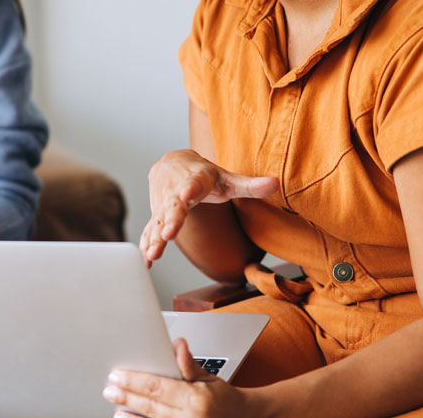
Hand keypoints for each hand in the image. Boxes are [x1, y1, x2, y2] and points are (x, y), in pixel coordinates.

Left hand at [104, 338, 247, 417]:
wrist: (241, 417)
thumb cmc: (222, 397)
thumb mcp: (208, 376)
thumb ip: (188, 363)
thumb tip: (177, 344)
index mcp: (196, 399)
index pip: (158, 387)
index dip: (134, 381)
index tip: (117, 375)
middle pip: (151, 406)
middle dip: (127, 397)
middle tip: (109, 389)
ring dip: (131, 417)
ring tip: (116, 408)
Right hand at [140, 150, 276, 263]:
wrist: (173, 163)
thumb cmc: (204, 174)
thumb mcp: (227, 178)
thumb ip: (250, 185)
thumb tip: (276, 183)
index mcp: (195, 179)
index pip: (193, 184)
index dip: (190, 189)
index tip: (185, 195)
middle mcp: (175, 191)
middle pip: (172, 206)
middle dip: (169, 220)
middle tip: (167, 234)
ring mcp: (163, 204)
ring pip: (157, 221)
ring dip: (154, 237)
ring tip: (153, 254)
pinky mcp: (157, 215)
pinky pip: (150, 229)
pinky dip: (147, 243)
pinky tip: (146, 260)